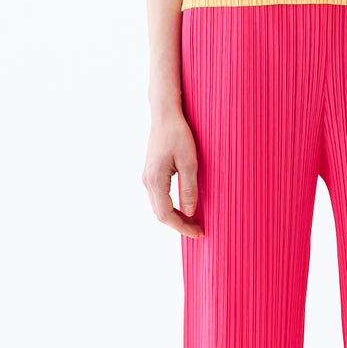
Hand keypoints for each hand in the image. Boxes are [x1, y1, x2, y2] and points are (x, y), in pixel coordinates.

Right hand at [143, 106, 204, 236]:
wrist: (164, 115)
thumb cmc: (178, 134)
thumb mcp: (190, 162)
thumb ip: (189, 188)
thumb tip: (190, 212)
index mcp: (156, 181)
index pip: (166, 215)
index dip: (183, 227)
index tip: (199, 233)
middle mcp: (147, 181)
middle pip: (160, 214)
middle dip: (179, 225)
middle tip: (198, 230)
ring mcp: (147, 177)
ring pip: (158, 207)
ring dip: (174, 217)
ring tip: (193, 221)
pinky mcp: (151, 172)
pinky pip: (158, 197)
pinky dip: (170, 207)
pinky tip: (183, 206)